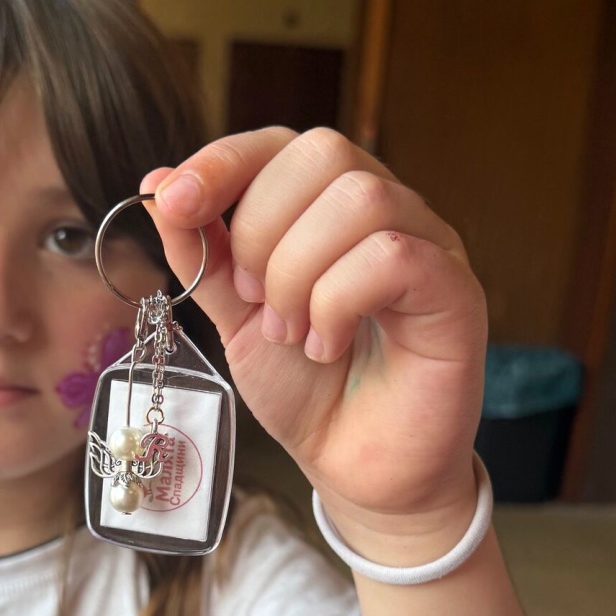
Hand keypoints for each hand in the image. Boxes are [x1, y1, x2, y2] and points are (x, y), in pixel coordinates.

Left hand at [141, 127, 487, 554]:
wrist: (354, 471)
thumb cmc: (308, 391)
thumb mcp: (233, 317)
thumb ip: (203, 254)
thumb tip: (160, 184)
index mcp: (330, 208)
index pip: (282, 143)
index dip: (225, 161)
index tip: (177, 203)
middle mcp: (388, 213)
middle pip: (323, 154)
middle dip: (262, 227)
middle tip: (252, 300)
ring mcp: (429, 246)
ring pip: (360, 199)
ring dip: (298, 272)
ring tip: (289, 332)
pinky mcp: (456, 292)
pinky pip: (393, 255)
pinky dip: (338, 301)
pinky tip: (326, 345)